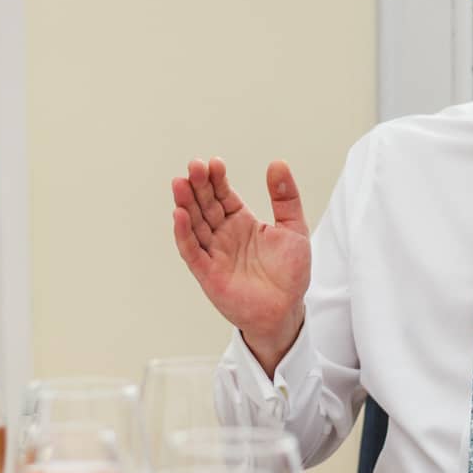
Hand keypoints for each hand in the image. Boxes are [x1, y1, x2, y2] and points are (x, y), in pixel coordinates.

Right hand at [171, 157, 310, 371]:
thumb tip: (277, 163)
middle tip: (194, 166)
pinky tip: (179, 214)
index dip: (217, 179)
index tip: (214, 163)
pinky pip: (191, 251)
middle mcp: (223, 235)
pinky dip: (184, 233)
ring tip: (180, 183)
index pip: (223, 195)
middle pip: (205, 205)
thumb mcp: (294, 228)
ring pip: (194, 224)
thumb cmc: (289, 273)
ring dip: (186, 204)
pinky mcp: (207, 273)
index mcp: (241, 222)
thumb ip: (285, 197)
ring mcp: (213, 253)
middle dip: (199, 186)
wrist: (286, 310)